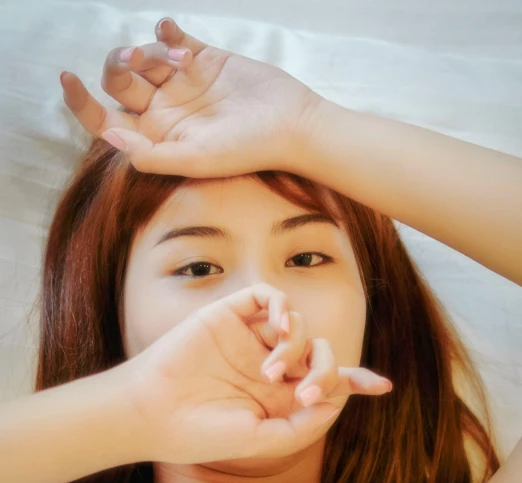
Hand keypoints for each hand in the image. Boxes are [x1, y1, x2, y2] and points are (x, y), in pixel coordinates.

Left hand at [60, 16, 322, 177]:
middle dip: (120, 66)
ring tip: (179, 60)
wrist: (291, 125)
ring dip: (150, 50)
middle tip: (138, 61)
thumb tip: (108, 135)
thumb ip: (150, 154)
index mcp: (156, 137)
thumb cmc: (246, 150)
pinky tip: (174, 32)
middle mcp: (164, 111)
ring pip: (144, 57)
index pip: (106, 120)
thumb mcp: (195, 159)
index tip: (68, 79)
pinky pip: (174, 39)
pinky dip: (167, 32)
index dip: (82, 103)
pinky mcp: (204, 59)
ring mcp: (183, 84)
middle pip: (120, 83)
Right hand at [111, 283, 391, 464]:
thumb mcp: (262, 440)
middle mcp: (269, 366)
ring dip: (297, 348)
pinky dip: (280, 307)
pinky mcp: (229, 316)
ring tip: (270, 373)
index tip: (382, 385)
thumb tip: (338, 400)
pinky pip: (267, 297)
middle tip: (307, 391)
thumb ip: (304, 425)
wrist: (154, 414)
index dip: (354, 381)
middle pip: (319, 353)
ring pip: (297, 325)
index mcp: (279, 398)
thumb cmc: (203, 434)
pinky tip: (276, 327)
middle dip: (327, 369)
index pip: (325, 383)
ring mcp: (250, 340)